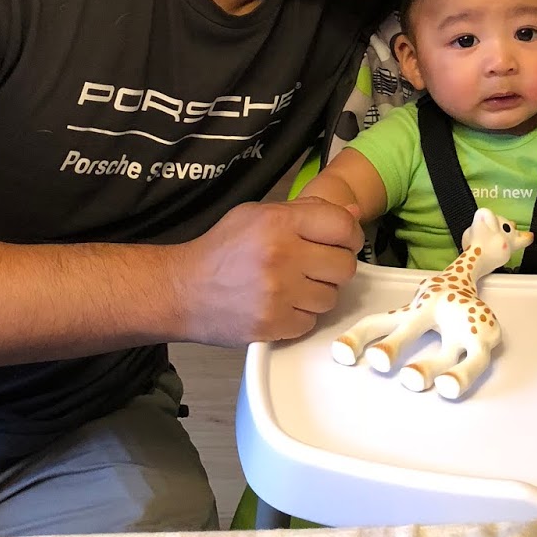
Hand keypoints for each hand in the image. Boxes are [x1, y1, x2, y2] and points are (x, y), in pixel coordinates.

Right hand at [174, 198, 363, 345]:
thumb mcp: (257, 215)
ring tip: (294, 286)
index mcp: (279, 223)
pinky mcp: (273, 324)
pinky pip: (311, 321)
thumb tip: (353, 214)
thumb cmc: (221, 250)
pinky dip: (301, 315)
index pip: (343, 226)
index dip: (350, 235)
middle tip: (316, 266)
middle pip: (345, 266)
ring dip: (318, 293)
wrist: (183, 290)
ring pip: (331, 297)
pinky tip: (281, 304)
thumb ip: (307, 211)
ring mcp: (278, 294)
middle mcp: (282, 256)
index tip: (342, 242)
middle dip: (335, 267)